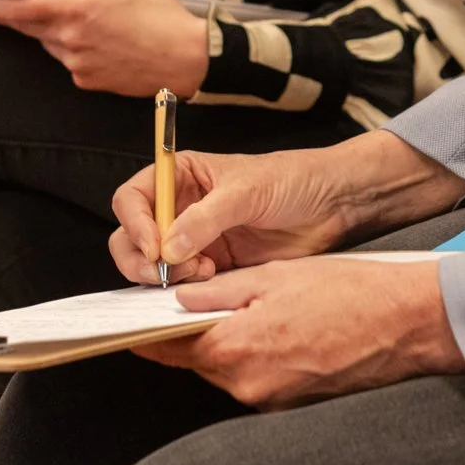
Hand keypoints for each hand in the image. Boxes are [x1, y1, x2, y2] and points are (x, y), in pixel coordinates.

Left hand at [0, 0, 208, 95]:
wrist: (188, 57)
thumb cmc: (161, 13)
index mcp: (77, 7)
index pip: (22, 7)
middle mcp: (71, 37)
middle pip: (32, 27)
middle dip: (22, 16)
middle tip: (16, 5)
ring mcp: (78, 63)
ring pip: (51, 44)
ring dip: (55, 32)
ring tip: (87, 22)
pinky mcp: (88, 81)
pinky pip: (70, 61)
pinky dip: (75, 50)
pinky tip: (102, 42)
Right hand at [106, 132, 464, 285]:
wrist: (332, 205)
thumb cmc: (293, 180)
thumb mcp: (247, 191)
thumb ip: (205, 218)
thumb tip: (168, 247)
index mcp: (181, 175)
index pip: (133, 197)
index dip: (135, 223)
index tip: (155, 246)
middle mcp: (181, 207)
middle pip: (132, 236)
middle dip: (142, 257)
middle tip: (165, 271)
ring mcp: (195, 239)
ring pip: (153, 265)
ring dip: (167, 275)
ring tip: (202, 271)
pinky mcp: (214, 267)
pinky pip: (184, 283)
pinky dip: (188, 289)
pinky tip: (214, 280)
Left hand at [135, 255, 463, 408]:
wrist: (407, 324)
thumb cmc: (348, 294)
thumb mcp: (275, 277)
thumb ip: (220, 292)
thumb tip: (179, 298)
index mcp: (234, 349)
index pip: (167, 347)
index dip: (145, 331)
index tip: (126, 322)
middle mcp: (247, 384)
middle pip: (196, 360)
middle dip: (189, 333)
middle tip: (189, 301)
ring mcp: (270, 399)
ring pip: (226, 368)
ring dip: (224, 342)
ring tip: (244, 307)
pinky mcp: (291, 403)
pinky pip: (255, 377)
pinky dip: (253, 354)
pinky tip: (272, 328)